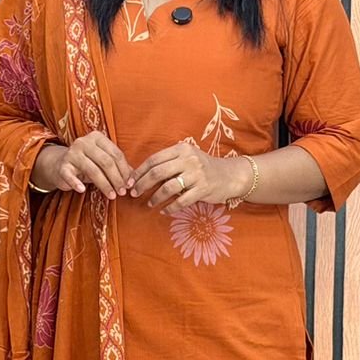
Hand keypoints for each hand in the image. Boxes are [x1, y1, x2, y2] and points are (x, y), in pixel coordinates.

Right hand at [34, 132, 135, 197]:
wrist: (61, 165)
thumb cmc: (88, 164)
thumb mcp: (103, 162)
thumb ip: (118, 167)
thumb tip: (133, 179)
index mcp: (97, 137)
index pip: (116, 154)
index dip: (125, 170)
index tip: (129, 184)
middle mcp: (83, 142)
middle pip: (106, 161)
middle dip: (116, 179)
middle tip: (122, 192)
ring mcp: (72, 153)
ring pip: (92, 170)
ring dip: (104, 185)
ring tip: (111, 196)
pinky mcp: (62, 166)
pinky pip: (70, 176)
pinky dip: (77, 183)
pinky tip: (83, 190)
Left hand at [130, 139, 251, 208]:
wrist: (229, 175)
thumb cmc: (203, 167)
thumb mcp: (187, 158)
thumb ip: (168, 163)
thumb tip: (140, 174)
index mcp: (181, 149)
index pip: (154, 159)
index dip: (139, 172)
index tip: (129, 181)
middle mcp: (188, 159)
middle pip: (157, 173)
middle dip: (142, 185)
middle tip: (134, 193)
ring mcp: (197, 174)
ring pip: (168, 187)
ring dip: (155, 197)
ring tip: (150, 203)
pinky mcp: (203, 189)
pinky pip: (181, 201)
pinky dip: (170, 208)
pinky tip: (164, 211)